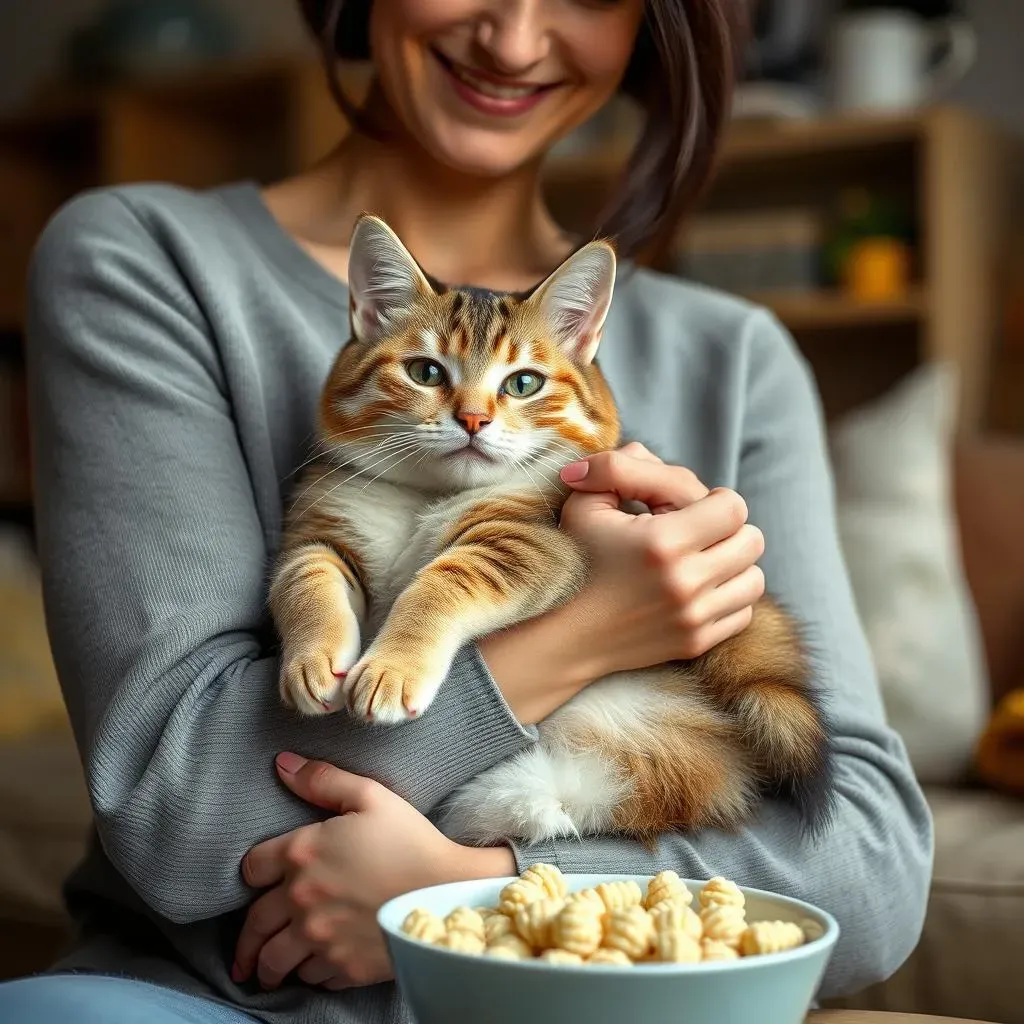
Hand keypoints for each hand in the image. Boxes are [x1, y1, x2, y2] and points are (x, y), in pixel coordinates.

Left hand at [233, 754, 513, 990]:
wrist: (448, 891)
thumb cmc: (411, 840)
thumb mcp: (371, 796)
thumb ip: (323, 780)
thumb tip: (283, 764)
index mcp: (302, 855)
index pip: (252, 868)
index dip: (254, 872)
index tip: (259, 880)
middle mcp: (301, 901)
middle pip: (254, 925)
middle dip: (246, 938)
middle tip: (244, 950)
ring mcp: (320, 939)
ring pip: (275, 961)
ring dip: (267, 964)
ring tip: (267, 971)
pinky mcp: (343, 967)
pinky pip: (312, 978)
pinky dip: (309, 974)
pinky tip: (313, 968)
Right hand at [477, 443, 763, 722]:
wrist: (561, 636)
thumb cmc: (573, 561)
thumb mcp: (584, 503)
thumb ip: (619, 467)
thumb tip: (645, 452)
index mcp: (663, 543)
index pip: (733, 507)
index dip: (715, 500)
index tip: (690, 507)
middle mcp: (686, 584)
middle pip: (752, 541)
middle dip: (727, 530)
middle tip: (694, 532)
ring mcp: (695, 618)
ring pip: (755, 578)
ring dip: (733, 564)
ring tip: (699, 561)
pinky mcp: (697, 643)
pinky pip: (743, 612)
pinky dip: (727, 598)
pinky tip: (695, 590)